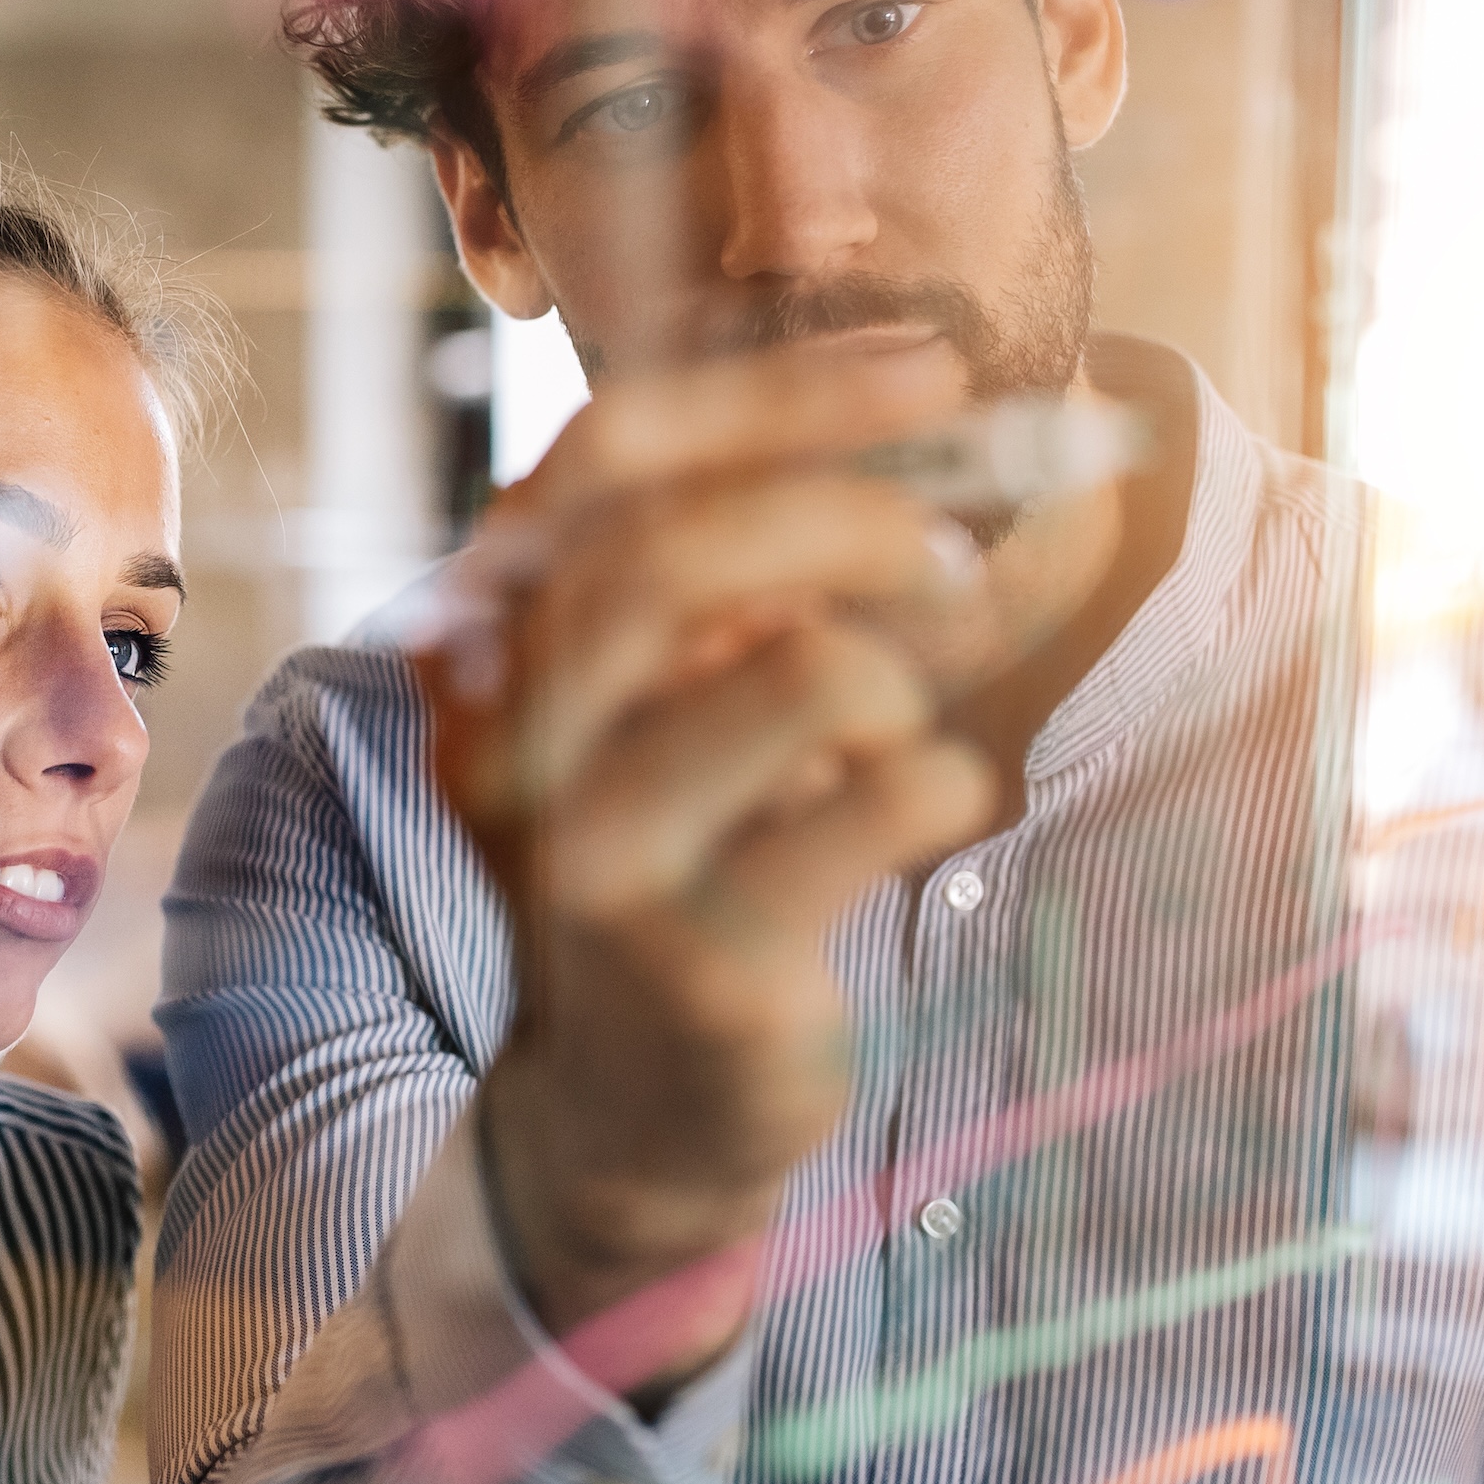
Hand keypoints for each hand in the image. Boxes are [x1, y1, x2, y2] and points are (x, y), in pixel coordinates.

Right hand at [408, 344, 997, 1386]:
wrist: (634, 1112)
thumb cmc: (691, 859)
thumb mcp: (699, 693)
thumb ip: (788, 567)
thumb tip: (986, 418)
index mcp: (498, 642)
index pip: (605, 458)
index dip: (775, 395)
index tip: (932, 371)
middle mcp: (513, 740)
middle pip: (675, 552)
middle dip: (850, 513)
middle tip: (949, 545)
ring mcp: (592, 855)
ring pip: (794, 671)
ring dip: (895, 671)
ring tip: (901, 722)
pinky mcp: (695, 955)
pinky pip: (873, 804)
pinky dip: (937, 782)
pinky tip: (919, 810)